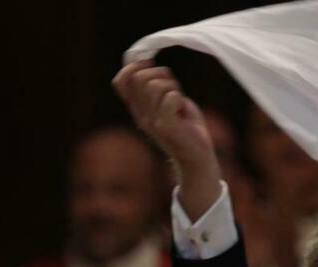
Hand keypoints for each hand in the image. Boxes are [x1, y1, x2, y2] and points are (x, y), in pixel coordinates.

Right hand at [112, 59, 220, 217]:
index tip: (151, 69)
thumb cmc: (185, 125)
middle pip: (139, 77)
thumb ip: (155, 84)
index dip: (133, 68)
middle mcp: (140, 115)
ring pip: (156, 84)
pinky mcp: (166, 127)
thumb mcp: (166, 100)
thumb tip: (145, 60)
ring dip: (173, 87)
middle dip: (160, 74)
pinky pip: (170, 98)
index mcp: (137, 108)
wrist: (196, 154)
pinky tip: (182, 111)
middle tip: (173, 91)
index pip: (120, 81)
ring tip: (179, 103)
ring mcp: (152, 121)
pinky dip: (179, 99)